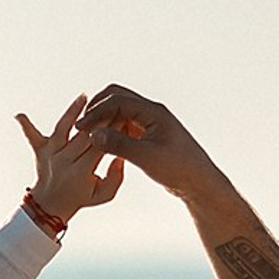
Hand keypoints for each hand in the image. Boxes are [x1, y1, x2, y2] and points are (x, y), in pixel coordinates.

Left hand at [18, 94, 125, 224]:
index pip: (100, 146)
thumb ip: (116, 177)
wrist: (50, 206)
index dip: (113, 131)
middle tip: (112, 103)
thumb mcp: (103, 194)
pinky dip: (26, 125)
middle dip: (100, 118)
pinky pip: (31, 137)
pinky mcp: (39, 151)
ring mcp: (50, 155)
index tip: (125, 117)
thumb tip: (119, 156)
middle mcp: (64, 161)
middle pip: (84, 135)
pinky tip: (19, 115)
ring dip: (72, 112)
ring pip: (62, 129)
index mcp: (80, 172)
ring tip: (84, 97)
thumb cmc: (80, 197)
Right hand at [77, 84, 227, 205]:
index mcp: (154, 112)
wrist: (197, 180)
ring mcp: (150, 122)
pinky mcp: (148, 133)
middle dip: (97, 109)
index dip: (96, 113)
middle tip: (80, 127)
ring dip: (103, 119)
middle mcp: (152, 112)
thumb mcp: (146, 157)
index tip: (80, 128)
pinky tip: (101, 144)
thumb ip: (119, 144)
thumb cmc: (178, 168)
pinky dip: (110, 129)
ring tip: (87, 136)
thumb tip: (94, 134)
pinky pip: (124, 124)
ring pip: (119, 111)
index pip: (118, 101)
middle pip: (117, 97)